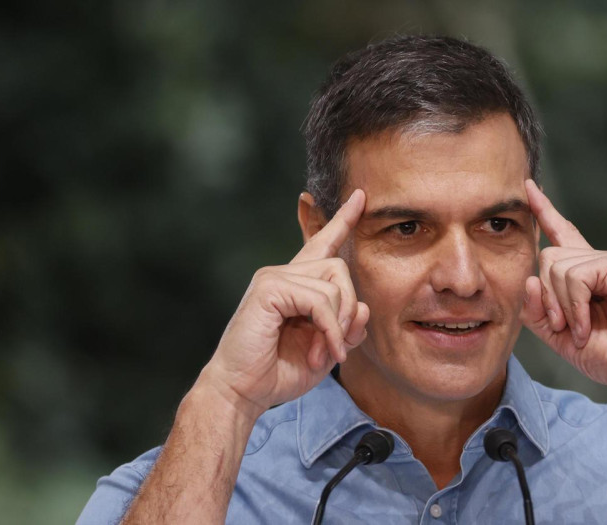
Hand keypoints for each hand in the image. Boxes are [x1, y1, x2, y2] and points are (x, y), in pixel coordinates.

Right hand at [198, 190, 370, 418]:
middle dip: (348, 308)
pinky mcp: (269, 288)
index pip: (322, 243)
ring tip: (325, 354)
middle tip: (338, 346)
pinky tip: (322, 353)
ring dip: (338, 326)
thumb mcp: (326, 348)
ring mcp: (274, 277)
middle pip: (339, 267)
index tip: (360, 196)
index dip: (342, 220)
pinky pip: (319, 300)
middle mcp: (283, 273)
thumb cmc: (279, 371)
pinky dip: (329, 329)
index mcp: (296, 284)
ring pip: (333, 284)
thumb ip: (346, 326)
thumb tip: (363, 306)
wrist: (243, 392)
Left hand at [520, 180, 606, 397]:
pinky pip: (577, 276)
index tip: (528, 188)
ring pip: (558, 266)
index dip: (543, 211)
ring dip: (563, 306)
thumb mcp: (559, 336)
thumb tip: (530, 280)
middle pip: (547, 257)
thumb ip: (537, 311)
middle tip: (565, 327)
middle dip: (548, 297)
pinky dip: (577, 306)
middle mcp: (596, 261)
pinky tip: (590, 324)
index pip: (559, 235)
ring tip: (583, 328)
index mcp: (583, 274)